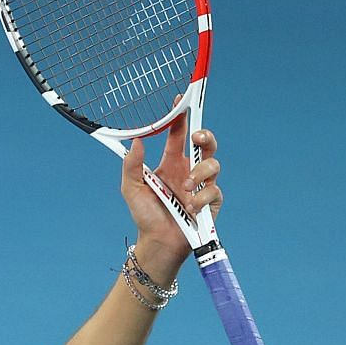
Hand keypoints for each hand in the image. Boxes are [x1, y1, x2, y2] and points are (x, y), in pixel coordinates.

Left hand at [119, 114, 222, 269]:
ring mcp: (202, 185)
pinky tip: (190, 207)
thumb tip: (135, 141)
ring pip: (213, 164)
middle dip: (205, 135)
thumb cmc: (145, 215)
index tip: (180, 101)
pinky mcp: (211, 202)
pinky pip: (214, 191)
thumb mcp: (131, 188)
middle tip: (197, 137)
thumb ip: (132, 165)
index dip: (181, 117)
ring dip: (200, 173)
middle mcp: (189, 170)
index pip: (179, 134)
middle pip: (205, 143)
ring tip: (186, 187)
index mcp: (171, 163)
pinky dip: (201, 198)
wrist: (158, 243)